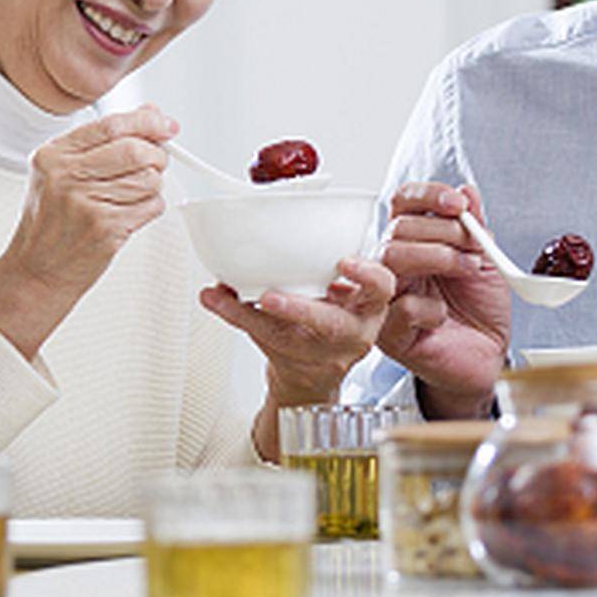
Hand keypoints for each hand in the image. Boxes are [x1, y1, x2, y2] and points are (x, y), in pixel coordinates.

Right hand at [0, 105, 177, 357]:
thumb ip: (103, 141)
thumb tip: (149, 114)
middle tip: (156, 161)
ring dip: (153, 185)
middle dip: (157, 155)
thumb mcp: (62, 173)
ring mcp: (85, 203)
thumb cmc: (50, 223)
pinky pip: (151, 206)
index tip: (163, 124)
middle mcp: (66, 176)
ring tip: (135, 193)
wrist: (36, 271)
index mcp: (53, 155)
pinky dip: (150, 208)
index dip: (146, 121)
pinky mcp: (105, 228)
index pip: (111, 125)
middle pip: (135, 150)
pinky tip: (131, 213)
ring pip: (149, 179)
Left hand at [201, 259, 396, 459]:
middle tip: (269, 298)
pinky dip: (234, 315)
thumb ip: (331, 263)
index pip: (381, 288)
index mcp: (368, 306)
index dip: (367, 276)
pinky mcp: (288, 359)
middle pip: (331, 325)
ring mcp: (317, 353)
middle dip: (299, 311)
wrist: (314, 376)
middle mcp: (349, 333)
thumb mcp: (346, 294)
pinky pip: (259, 337)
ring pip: (285, 337)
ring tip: (224, 296)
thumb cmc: (331, 323)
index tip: (345, 262)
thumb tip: (285, 221)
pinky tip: (215, 299)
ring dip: (251, 315)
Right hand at [375, 182, 509, 418]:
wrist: (489, 356)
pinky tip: (443, 314)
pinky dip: (432, 307)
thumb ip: (475, 226)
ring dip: (439, 257)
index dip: (426, 196)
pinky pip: (402, 307)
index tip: (457, 203)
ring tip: (468, 269)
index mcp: (413, 242)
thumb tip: (467, 190)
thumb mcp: (487, 260)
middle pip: (396, 229)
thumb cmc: (479, 310)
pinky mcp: (390, 333)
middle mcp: (395, 266)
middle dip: (443, 231)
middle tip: (473, 247)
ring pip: (391, 259)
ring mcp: (388, 297)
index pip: (402, 204)